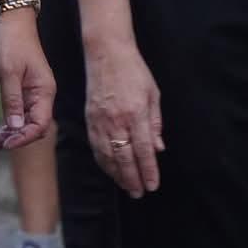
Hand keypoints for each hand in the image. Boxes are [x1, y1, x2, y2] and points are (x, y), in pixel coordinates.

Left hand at [0, 9, 54, 150]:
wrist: (12, 21)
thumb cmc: (11, 42)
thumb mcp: (9, 71)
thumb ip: (12, 100)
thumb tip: (16, 127)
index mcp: (44, 91)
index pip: (40, 124)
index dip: (24, 137)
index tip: (6, 143)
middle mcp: (43, 94)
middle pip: (35, 125)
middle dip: (19, 137)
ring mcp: (34, 92)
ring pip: (28, 120)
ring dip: (14, 131)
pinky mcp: (25, 88)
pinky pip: (22, 111)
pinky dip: (12, 121)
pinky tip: (1, 127)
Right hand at [85, 34, 162, 195]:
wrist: (106, 53)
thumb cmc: (134, 71)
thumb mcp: (153, 94)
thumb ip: (155, 123)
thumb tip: (157, 148)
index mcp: (135, 114)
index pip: (143, 149)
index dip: (148, 170)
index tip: (152, 185)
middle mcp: (116, 120)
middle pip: (124, 157)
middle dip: (132, 178)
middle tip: (138, 193)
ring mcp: (99, 120)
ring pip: (107, 154)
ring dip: (116, 173)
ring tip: (125, 186)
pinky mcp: (89, 118)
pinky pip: (95, 145)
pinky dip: (102, 160)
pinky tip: (108, 168)